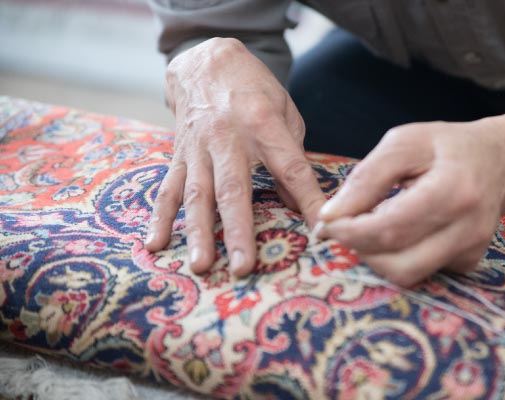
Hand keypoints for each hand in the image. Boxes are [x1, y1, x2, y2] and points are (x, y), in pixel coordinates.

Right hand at [145, 38, 324, 275]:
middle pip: (234, 189)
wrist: (206, 59)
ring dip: (197, 232)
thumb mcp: (285, 111)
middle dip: (238, 231)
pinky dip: (159, 217)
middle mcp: (227, 138)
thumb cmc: (254, 89)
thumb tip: (294, 203)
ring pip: (197, 194)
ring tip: (199, 265)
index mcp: (263, 124)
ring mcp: (198, 148)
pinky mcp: (179, 155)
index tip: (321, 229)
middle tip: (243, 267)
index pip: (291, 168)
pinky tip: (155, 244)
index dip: (307, 199)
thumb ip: (291, 155)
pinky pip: (168, 188)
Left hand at [317, 115, 504, 286]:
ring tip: (370, 227)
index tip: (327, 224)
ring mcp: (472, 251)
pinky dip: (399, 256)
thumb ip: (366, 179)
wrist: (501, 159)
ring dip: (378, 258)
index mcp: (453, 191)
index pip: (390, 229)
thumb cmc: (447, 145)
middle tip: (345, 229)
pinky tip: (400, 231)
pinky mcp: (468, 263)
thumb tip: (329, 217)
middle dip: (361, 252)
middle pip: (399, 266)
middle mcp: (468, 229)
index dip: (350, 233)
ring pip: (409, 276)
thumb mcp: (404, 143)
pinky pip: (422, 272)